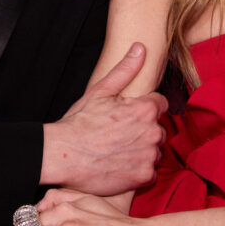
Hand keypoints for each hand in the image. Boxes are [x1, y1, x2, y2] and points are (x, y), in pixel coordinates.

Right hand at [41, 43, 166, 195]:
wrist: (63, 155)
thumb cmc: (79, 123)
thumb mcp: (100, 92)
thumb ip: (125, 70)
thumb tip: (141, 48)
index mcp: (146, 109)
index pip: (160, 105)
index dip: (144, 109)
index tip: (129, 117)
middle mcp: (152, 132)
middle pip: (159, 129)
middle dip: (144, 131)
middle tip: (120, 136)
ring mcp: (149, 156)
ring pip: (155, 151)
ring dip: (143, 152)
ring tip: (119, 151)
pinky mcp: (143, 176)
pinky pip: (150, 172)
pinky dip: (138, 171)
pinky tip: (121, 166)